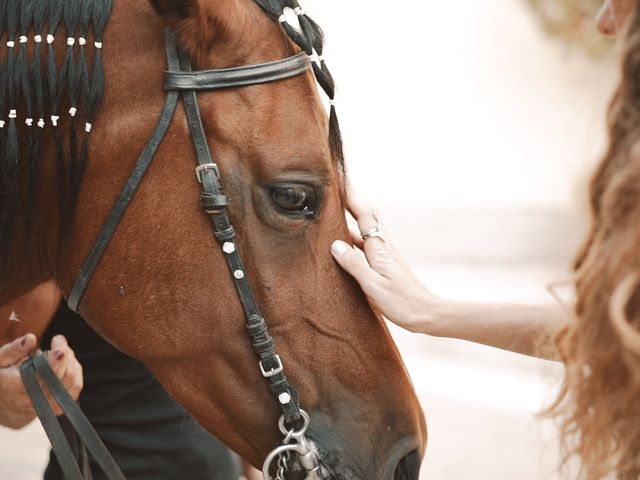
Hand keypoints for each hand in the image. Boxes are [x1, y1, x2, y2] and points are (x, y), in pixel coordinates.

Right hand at [0, 334, 83, 428]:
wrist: (5, 402)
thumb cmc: (2, 376)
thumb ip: (14, 349)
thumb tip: (30, 338)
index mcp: (13, 387)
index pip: (36, 378)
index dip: (51, 364)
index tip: (59, 350)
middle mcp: (31, 400)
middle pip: (57, 376)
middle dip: (63, 353)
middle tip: (58, 340)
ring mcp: (46, 405)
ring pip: (70, 381)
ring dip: (70, 360)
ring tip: (60, 351)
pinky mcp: (58, 407)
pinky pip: (75, 387)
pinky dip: (75, 371)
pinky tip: (67, 362)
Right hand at [331, 188, 439, 333]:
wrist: (425, 314)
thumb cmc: (402, 302)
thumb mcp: (374, 285)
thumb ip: (354, 264)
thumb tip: (335, 244)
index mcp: (379, 247)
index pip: (363, 212)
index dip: (351, 193)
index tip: (338, 177)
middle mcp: (381, 245)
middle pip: (365, 213)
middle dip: (350, 196)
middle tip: (334, 182)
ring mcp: (382, 253)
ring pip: (363, 226)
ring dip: (349, 213)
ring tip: (332, 204)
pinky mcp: (381, 262)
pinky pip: (362, 241)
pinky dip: (350, 233)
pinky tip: (340, 238)